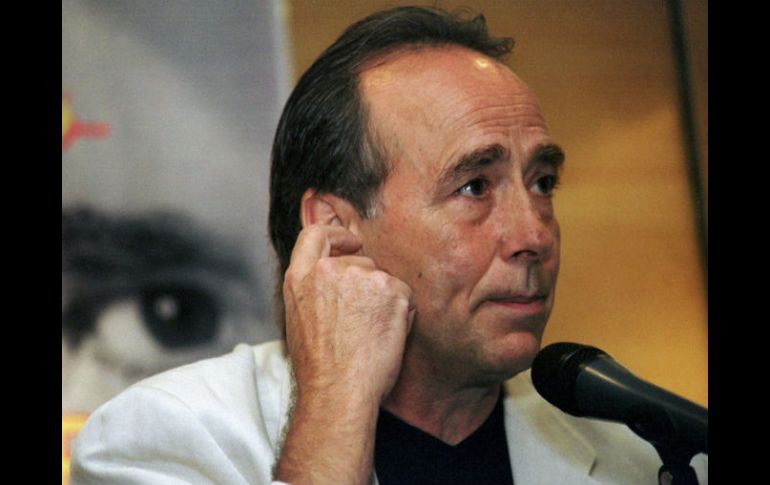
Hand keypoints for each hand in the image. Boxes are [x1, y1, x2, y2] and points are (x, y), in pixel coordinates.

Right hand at [283, 223, 414, 404]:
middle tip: (363, 322)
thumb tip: (336, 279)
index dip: (336, 235)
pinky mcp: (390, 288)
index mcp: (300, 277)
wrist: (338, 391)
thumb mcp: (299, 319)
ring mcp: (360, 276)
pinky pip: (404, 295)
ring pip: (383, 280)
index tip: (350, 243)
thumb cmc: (320, 369)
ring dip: (384, 301)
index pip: (315, 235)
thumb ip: (314, 290)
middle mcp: (328, 270)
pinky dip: (402, 314)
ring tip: (370, 336)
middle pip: (360, 262)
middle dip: (368, 286)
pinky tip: (386, 338)